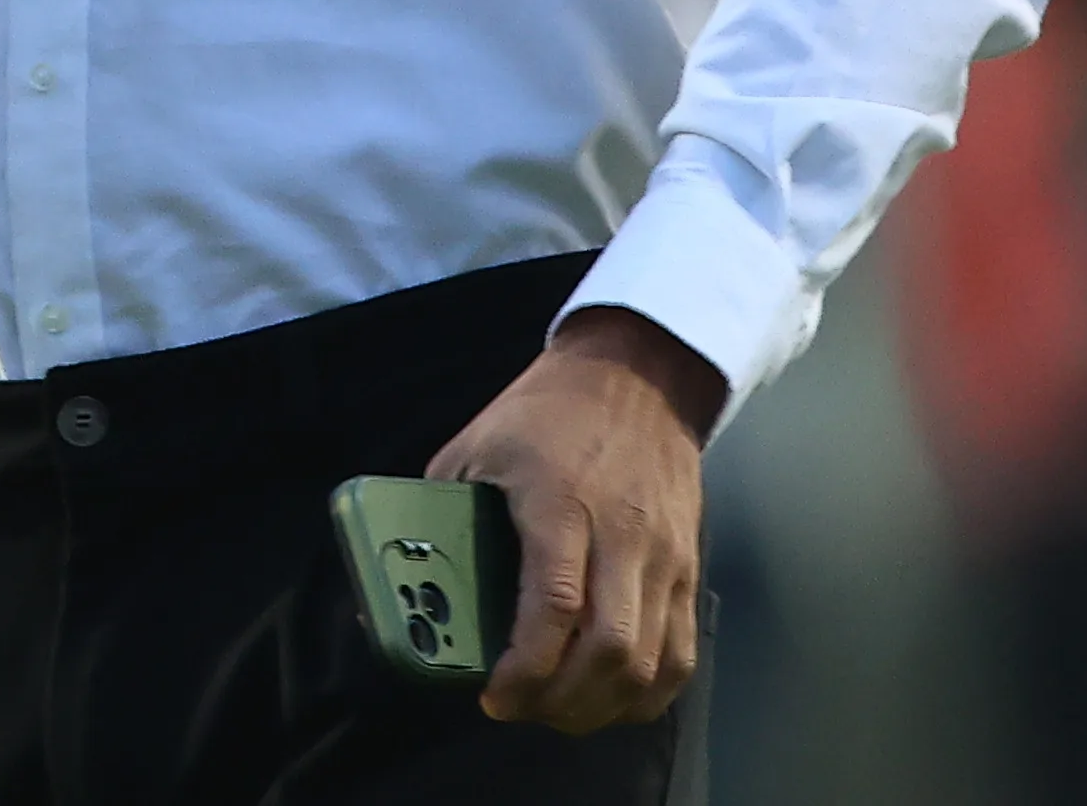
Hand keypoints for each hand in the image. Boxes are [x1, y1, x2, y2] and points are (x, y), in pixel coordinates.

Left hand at [427, 304, 722, 733]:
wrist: (635, 376)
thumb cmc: (544, 413)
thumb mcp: (474, 447)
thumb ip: (438, 514)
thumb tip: (398, 582)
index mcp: (559, 502)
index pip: (554, 605)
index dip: (526, 667)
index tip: (494, 694)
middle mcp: (621, 534)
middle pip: (609, 649)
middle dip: (560, 700)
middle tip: (520, 707)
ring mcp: (664, 555)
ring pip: (650, 662)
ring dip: (602, 705)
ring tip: (557, 710)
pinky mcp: (689, 567)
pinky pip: (680, 652)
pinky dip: (647, 692)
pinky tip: (609, 699)